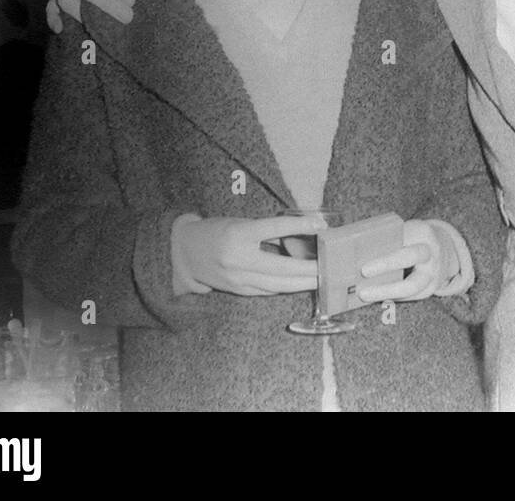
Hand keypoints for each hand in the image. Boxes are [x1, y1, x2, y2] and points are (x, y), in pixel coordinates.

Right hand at [171, 214, 324, 296]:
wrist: (184, 253)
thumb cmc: (216, 232)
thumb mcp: (239, 222)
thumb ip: (265, 230)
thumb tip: (300, 232)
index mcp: (238, 234)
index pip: (275, 228)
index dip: (300, 225)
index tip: (321, 224)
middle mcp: (238, 258)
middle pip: (281, 267)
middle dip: (309, 269)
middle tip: (330, 265)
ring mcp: (238, 279)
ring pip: (277, 284)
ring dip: (302, 282)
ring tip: (321, 278)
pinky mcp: (238, 290)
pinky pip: (268, 291)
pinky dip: (286, 287)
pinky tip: (300, 284)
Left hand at [355, 220, 459, 302]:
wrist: (443, 250)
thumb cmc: (413, 240)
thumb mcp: (405, 232)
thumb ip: (387, 239)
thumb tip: (352, 253)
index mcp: (422, 232)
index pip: (404, 237)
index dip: (386, 245)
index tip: (366, 260)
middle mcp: (430, 251)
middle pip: (409, 257)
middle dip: (386, 264)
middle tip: (363, 271)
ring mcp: (433, 272)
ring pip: (412, 285)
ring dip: (387, 291)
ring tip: (365, 295)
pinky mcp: (430, 288)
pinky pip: (410, 296)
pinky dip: (391, 298)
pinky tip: (375, 297)